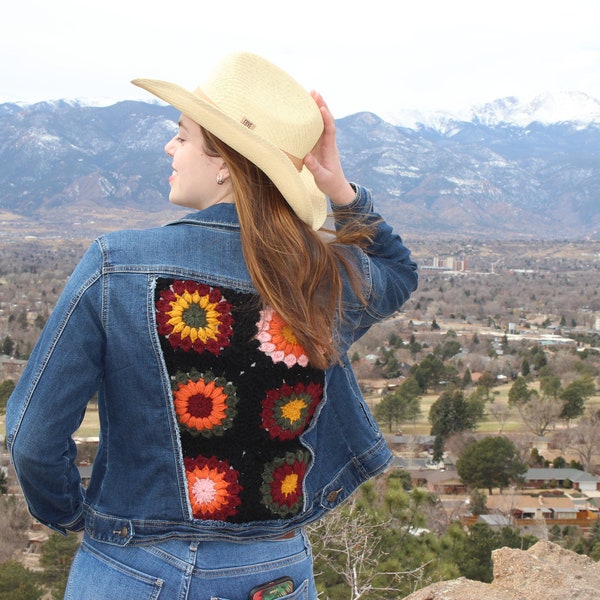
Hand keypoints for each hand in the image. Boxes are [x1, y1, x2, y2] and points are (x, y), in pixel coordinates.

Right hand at [304, 91, 355, 205]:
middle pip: (326, 121)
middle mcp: (328, 143)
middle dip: (321, 106)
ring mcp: (324, 144)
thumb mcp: (322, 178)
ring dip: (317, 109)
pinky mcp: (319, 147)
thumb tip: (306, 156)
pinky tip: (306, 112)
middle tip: (314, 92)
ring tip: (310, 95)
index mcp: (330, 149)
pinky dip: (312, 119)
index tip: (322, 107)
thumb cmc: (330, 183)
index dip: (326, 118)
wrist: (337, 188)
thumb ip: (315, 168)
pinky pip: (316, 130)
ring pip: (321, 123)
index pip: (330, 130)